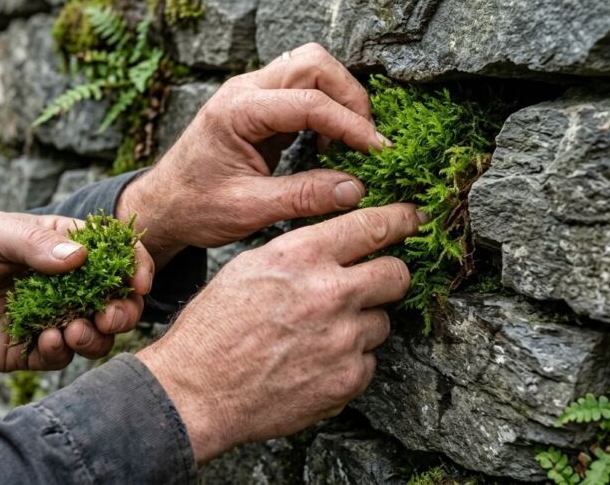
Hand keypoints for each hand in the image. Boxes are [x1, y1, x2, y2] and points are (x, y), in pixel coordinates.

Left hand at [0, 212, 154, 371]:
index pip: (115, 255)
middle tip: (110, 315)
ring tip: (74, 329)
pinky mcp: (30, 349)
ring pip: (96, 333)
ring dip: (96, 335)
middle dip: (123, 309)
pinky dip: (62, 352)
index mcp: (64, 248)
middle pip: (116, 300)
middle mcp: (66, 285)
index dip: (134, 266)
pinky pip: (61, 358)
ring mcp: (51, 318)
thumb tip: (80, 258)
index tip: (138, 281)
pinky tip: (46, 341)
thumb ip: (36, 244)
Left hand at [118, 43, 388, 266]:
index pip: (308, 102)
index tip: (379, 151)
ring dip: (340, 99)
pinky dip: (327, 109)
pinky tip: (329, 144)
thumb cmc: (195, 207)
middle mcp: (245, 90)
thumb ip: (302, 198)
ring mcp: (252, 92)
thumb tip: (355, 190)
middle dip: (349, 98)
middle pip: (314, 63)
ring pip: (311, 67)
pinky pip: (304, 89)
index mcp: (237, 111)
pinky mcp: (261, 104)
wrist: (163, 204)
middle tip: (367, 141)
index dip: (350, 124)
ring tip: (350, 142)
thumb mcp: (248, 210)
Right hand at [136, 204, 424, 462]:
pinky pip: (368, 362)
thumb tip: (338, 243)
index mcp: (302, 256)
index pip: (372, 226)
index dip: (400, 220)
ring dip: (360, 326)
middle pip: (396, 274)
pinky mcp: (347, 378)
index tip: (412, 219)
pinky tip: (314, 364)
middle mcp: (330, 292)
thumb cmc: (213, 328)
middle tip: (375, 283)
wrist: (196, 391)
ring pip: (381, 322)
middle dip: (390, 276)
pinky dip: (348, 363)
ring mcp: (344, 338)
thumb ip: (301, 252)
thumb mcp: (250, 267)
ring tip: (320, 335)